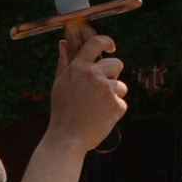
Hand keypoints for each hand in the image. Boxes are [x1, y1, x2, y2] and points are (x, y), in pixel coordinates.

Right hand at [47, 29, 128, 145]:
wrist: (67, 139)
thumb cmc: (62, 111)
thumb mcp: (59, 84)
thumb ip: (64, 62)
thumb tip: (63, 43)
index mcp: (78, 68)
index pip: (96, 43)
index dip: (106, 42)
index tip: (111, 48)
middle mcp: (93, 75)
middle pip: (116, 64)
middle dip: (112, 76)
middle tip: (99, 91)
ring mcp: (106, 90)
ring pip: (121, 86)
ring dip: (113, 95)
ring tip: (96, 108)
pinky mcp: (117, 105)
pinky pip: (121, 103)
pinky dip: (113, 111)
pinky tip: (100, 118)